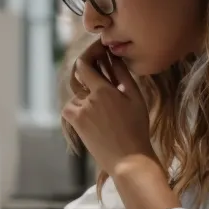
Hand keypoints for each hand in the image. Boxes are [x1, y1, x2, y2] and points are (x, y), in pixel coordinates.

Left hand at [62, 40, 156, 175]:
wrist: (128, 159)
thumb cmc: (137, 128)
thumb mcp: (135, 98)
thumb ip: (123, 75)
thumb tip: (113, 57)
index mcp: (103, 91)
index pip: (84, 64)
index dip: (88, 53)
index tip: (97, 49)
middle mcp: (87, 100)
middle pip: (77, 76)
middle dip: (86, 69)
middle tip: (99, 68)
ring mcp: (79, 113)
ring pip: (76, 94)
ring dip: (86, 92)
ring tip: (104, 101)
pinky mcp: (75, 124)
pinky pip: (71, 107)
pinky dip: (79, 106)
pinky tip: (94, 112)